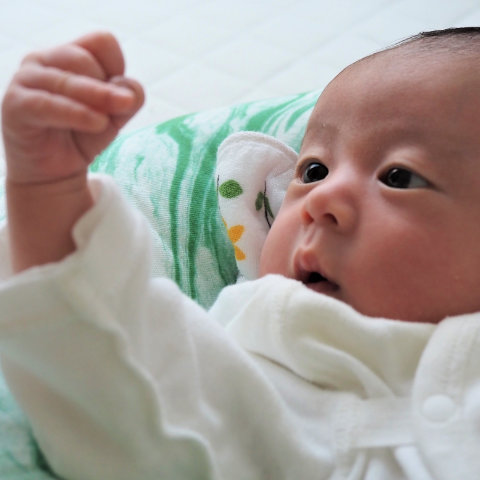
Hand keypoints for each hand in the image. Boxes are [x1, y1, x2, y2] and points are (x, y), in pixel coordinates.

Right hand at [2, 31, 143, 184]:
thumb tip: (128, 91)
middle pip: (85, 59)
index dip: (118, 68)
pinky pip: (49, 104)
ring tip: (109, 122)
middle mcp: (44, 60)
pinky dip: (78, 114)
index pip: (102, 43)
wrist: (55, 171)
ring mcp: (26, 79)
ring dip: (98, 100)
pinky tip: (98, 124)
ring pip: (69, 80)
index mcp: (69, 55)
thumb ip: (127, 100)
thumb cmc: (82, 136)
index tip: (118, 96)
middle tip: (114, 115)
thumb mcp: (114, 118)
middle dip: (107, 89)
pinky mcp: (15, 104)